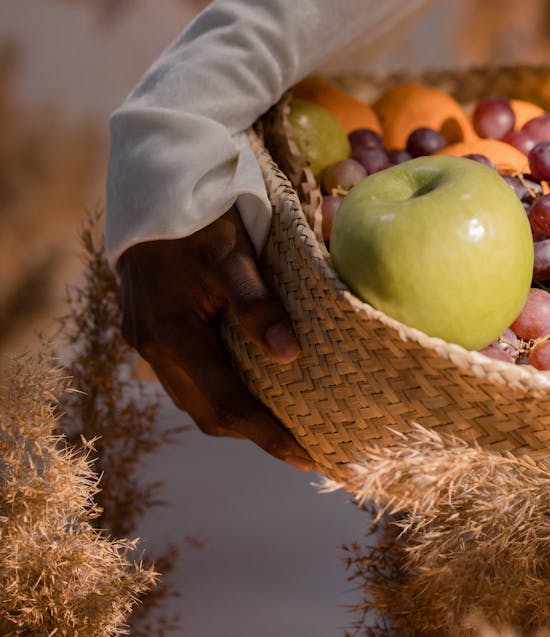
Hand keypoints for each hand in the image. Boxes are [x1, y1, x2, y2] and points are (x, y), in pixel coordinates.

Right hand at [118, 207, 313, 470]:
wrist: (151, 185)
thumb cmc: (200, 216)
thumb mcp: (235, 254)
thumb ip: (257, 305)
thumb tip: (288, 356)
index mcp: (171, 336)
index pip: (226, 406)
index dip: (268, 436)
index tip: (309, 459)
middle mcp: (152, 347)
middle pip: (208, 413)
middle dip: (258, 435)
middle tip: (307, 451)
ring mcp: (145, 339)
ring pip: (195, 397)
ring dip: (239, 416)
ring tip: (287, 428)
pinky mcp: (149, 327)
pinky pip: (188, 376)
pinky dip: (222, 390)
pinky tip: (255, 388)